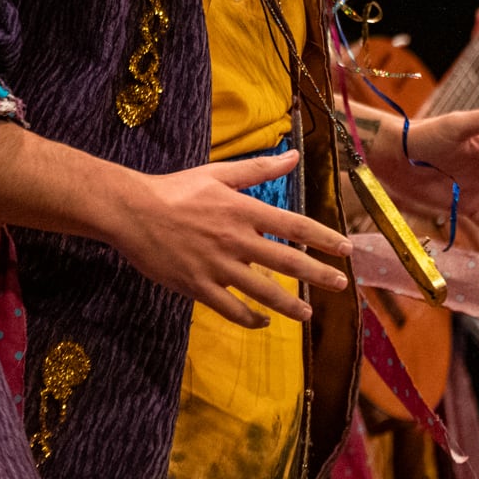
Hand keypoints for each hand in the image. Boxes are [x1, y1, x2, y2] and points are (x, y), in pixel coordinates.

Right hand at [101, 148, 351, 329]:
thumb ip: (258, 169)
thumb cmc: (175, 190)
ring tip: (307, 313)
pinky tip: (264, 321)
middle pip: (287, 262)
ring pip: (264, 292)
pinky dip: (251, 318)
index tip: (346, 249)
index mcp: (242, 210)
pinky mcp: (198, 286)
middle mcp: (235, 240)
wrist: (131, 211)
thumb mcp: (217, 173)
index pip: (294, 225)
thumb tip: (293, 156)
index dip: (324, 238)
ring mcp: (217, 266)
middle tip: (340, 285)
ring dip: (290, 305)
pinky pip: (231, 309)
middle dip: (318, 275)